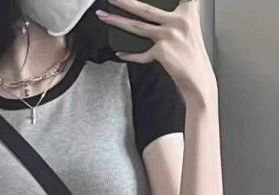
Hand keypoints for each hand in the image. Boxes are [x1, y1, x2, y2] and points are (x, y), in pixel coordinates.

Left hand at [96, 0, 215, 97]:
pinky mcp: (161, 52)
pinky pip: (139, 54)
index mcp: (188, 10)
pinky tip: (120, 53)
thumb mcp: (190, 27)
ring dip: (117, 21)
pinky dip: (129, 55)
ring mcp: (169, 35)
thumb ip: (176, 15)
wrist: (198, 79)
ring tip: (104, 16)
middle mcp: (179, 20)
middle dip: (124, 2)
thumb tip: (150, 13)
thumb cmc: (192, 55)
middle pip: (146, 8)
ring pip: (137, 26)